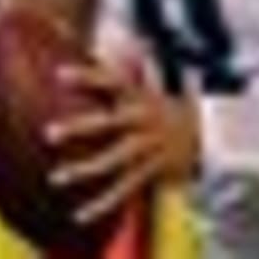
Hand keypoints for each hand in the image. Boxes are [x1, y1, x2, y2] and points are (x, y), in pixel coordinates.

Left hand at [44, 62, 199, 226]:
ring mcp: (148, 148)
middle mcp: (143, 121)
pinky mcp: (151, 172)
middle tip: (48, 133)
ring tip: (56, 178)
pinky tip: (80, 214)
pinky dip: (103, 204)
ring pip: (113, 160)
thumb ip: (126, 70)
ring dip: (84, 170)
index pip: (111, 82)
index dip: (87, 77)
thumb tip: (109, 45)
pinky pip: (124, 190)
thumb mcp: (150, 88)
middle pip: (108, 123)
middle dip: (79, 128)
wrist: (210, 137)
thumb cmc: (167, 109)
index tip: (58, 73)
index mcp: (140, 97)